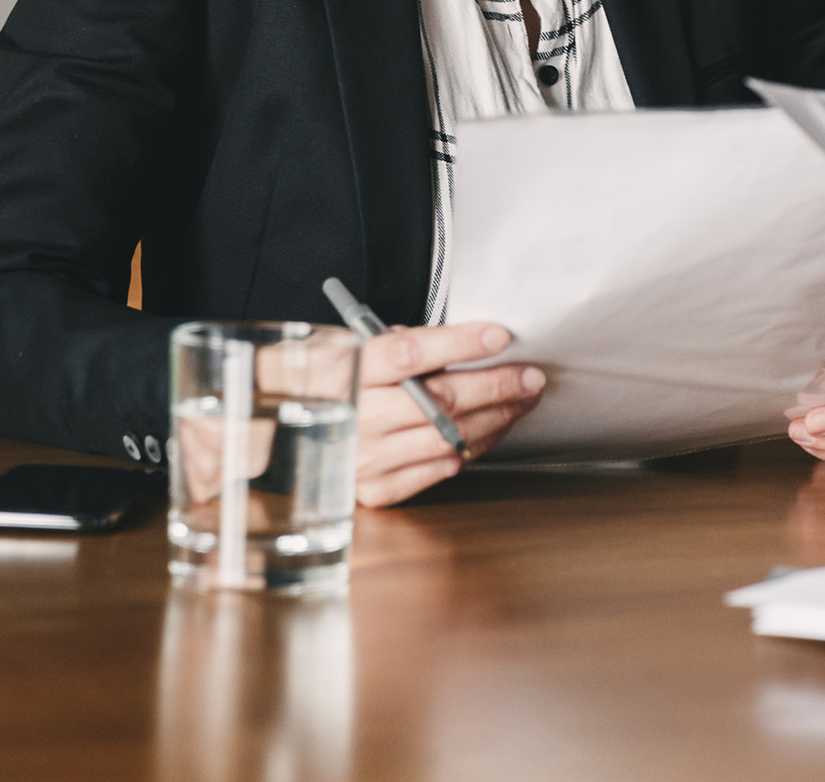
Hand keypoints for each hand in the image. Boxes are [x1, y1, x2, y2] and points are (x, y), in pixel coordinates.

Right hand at [355, 322, 545, 506]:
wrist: (294, 429)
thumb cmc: (338, 380)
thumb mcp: (358, 347)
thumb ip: (407, 345)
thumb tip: (473, 342)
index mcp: (346, 371)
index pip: (409, 354)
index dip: (459, 344)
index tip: (499, 336)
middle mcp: (356, 418)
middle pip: (440, 401)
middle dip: (496, 385)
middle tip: (530, 375)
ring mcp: (366, 458)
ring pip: (450, 437)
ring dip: (497, 417)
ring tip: (522, 399)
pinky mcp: (378, 488)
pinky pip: (442, 468)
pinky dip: (476, 446)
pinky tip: (494, 427)